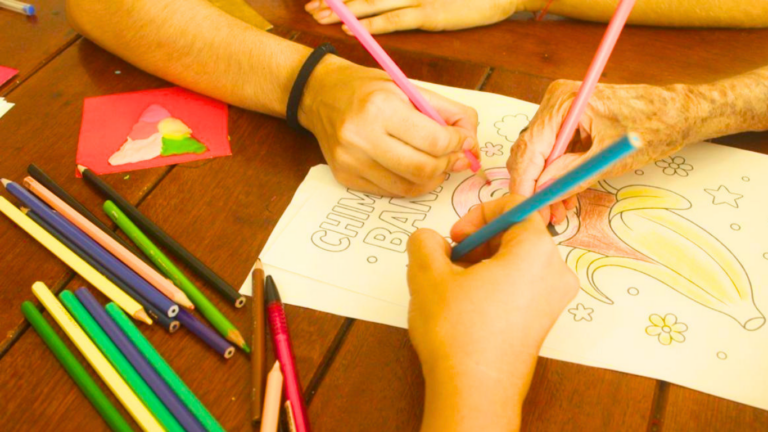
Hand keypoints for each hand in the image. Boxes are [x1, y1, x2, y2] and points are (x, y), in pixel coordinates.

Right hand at [300, 56, 478, 196]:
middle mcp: (361, 137)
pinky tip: (412, 168)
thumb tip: (472, 143)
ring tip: (435, 163)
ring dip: (432, 178)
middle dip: (448, 165)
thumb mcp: (410, 88)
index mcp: (380, 107)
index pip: (434, 140)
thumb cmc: (369, 90)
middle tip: (455, 157)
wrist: (320, 95)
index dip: (457, 144)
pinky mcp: (345, 177)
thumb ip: (448, 113)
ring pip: (409, 187)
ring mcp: (350, 161)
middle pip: (423, 168)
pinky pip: (390, 192)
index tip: (463, 141)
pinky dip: (410, 184)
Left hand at [305, 0, 525, 34]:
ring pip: (374, 3)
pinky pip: (395, 20)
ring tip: (321, 18)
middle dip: (337, 2)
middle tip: (311, 9)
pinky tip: (352, 29)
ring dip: (346, 12)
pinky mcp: (431, 15)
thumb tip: (396, 5)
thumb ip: (414, 1)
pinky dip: (372, 24)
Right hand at [407, 195, 577, 431]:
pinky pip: (518, 286)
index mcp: (537, 251)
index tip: (456, 236)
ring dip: (480, 264)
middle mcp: (555, 273)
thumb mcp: (427, 274)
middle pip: (516, 234)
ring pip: (515, 262)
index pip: (515, 206)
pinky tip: (464, 305)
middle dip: (477, 242)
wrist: (472, 392)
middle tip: (448, 261)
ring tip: (451, 286)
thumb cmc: (458, 335)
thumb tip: (430, 240)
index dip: (478, 213)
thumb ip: (425, 241)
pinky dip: (492, 285)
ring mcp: (551, 301)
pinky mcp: (541, 322)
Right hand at [508, 79, 698, 223]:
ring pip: (539, 155)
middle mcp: (557, 103)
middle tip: (543, 215)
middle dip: (534, 185)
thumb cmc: (653, 125)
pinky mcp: (569, 123)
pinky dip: (556, 175)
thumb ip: (573, 174)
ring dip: (546, 184)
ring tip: (557, 211)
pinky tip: (564, 195)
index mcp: (564, 102)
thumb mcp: (610, 157)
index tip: (525, 207)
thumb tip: (545, 189)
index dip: (525, 181)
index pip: (530, 146)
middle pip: (529, 151)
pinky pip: (552, 152)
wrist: (677, 112)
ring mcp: (561, 112)